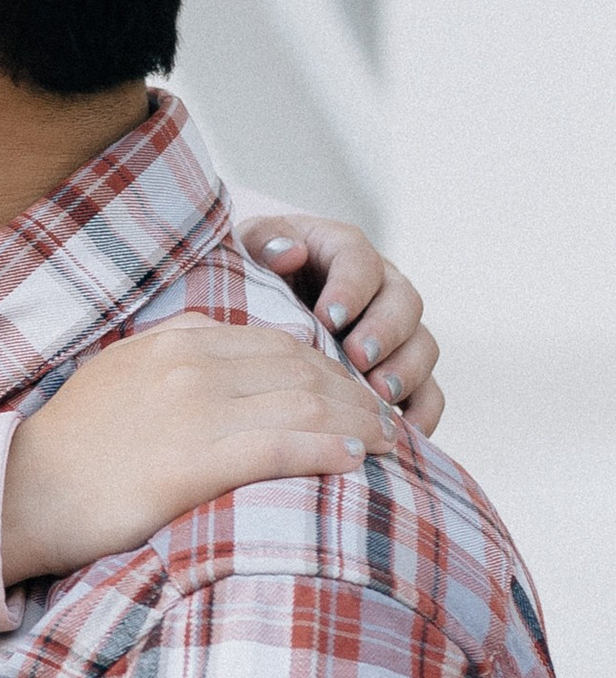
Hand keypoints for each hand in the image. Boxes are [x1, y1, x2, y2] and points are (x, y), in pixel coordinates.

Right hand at [2, 315, 392, 583]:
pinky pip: (282, 445)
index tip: (353, 391)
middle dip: (353, 390)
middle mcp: (189, 366)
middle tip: (388, 417)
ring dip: (356, 420)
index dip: (327, 365)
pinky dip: (328, 448)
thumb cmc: (70, 449)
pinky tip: (356, 460)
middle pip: (300, 366)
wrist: (22, 492)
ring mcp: (194, 410)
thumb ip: (173, 357)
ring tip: (388, 441)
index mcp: (173, 343)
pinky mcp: (195, 461)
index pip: (274, 341)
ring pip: (302, 401)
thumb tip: (225, 355)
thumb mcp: (119, 375)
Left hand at [244, 212, 443, 432]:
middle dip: (384, 331)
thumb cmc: (252, 280)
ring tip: (380, 395)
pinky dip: (423, 412)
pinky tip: (404, 433)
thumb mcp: (248, 253)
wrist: (255, 313)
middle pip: (404, 301)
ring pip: (423, 345)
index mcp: (343, 251)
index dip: (350, 288)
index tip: (328, 318)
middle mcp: (381, 287)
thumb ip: (265, 244)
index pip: (359, 261)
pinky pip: (429, 392)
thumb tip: (290, 251)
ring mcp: (396, 331)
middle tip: (358, 357)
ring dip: (407, 371)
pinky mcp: (401, 371)